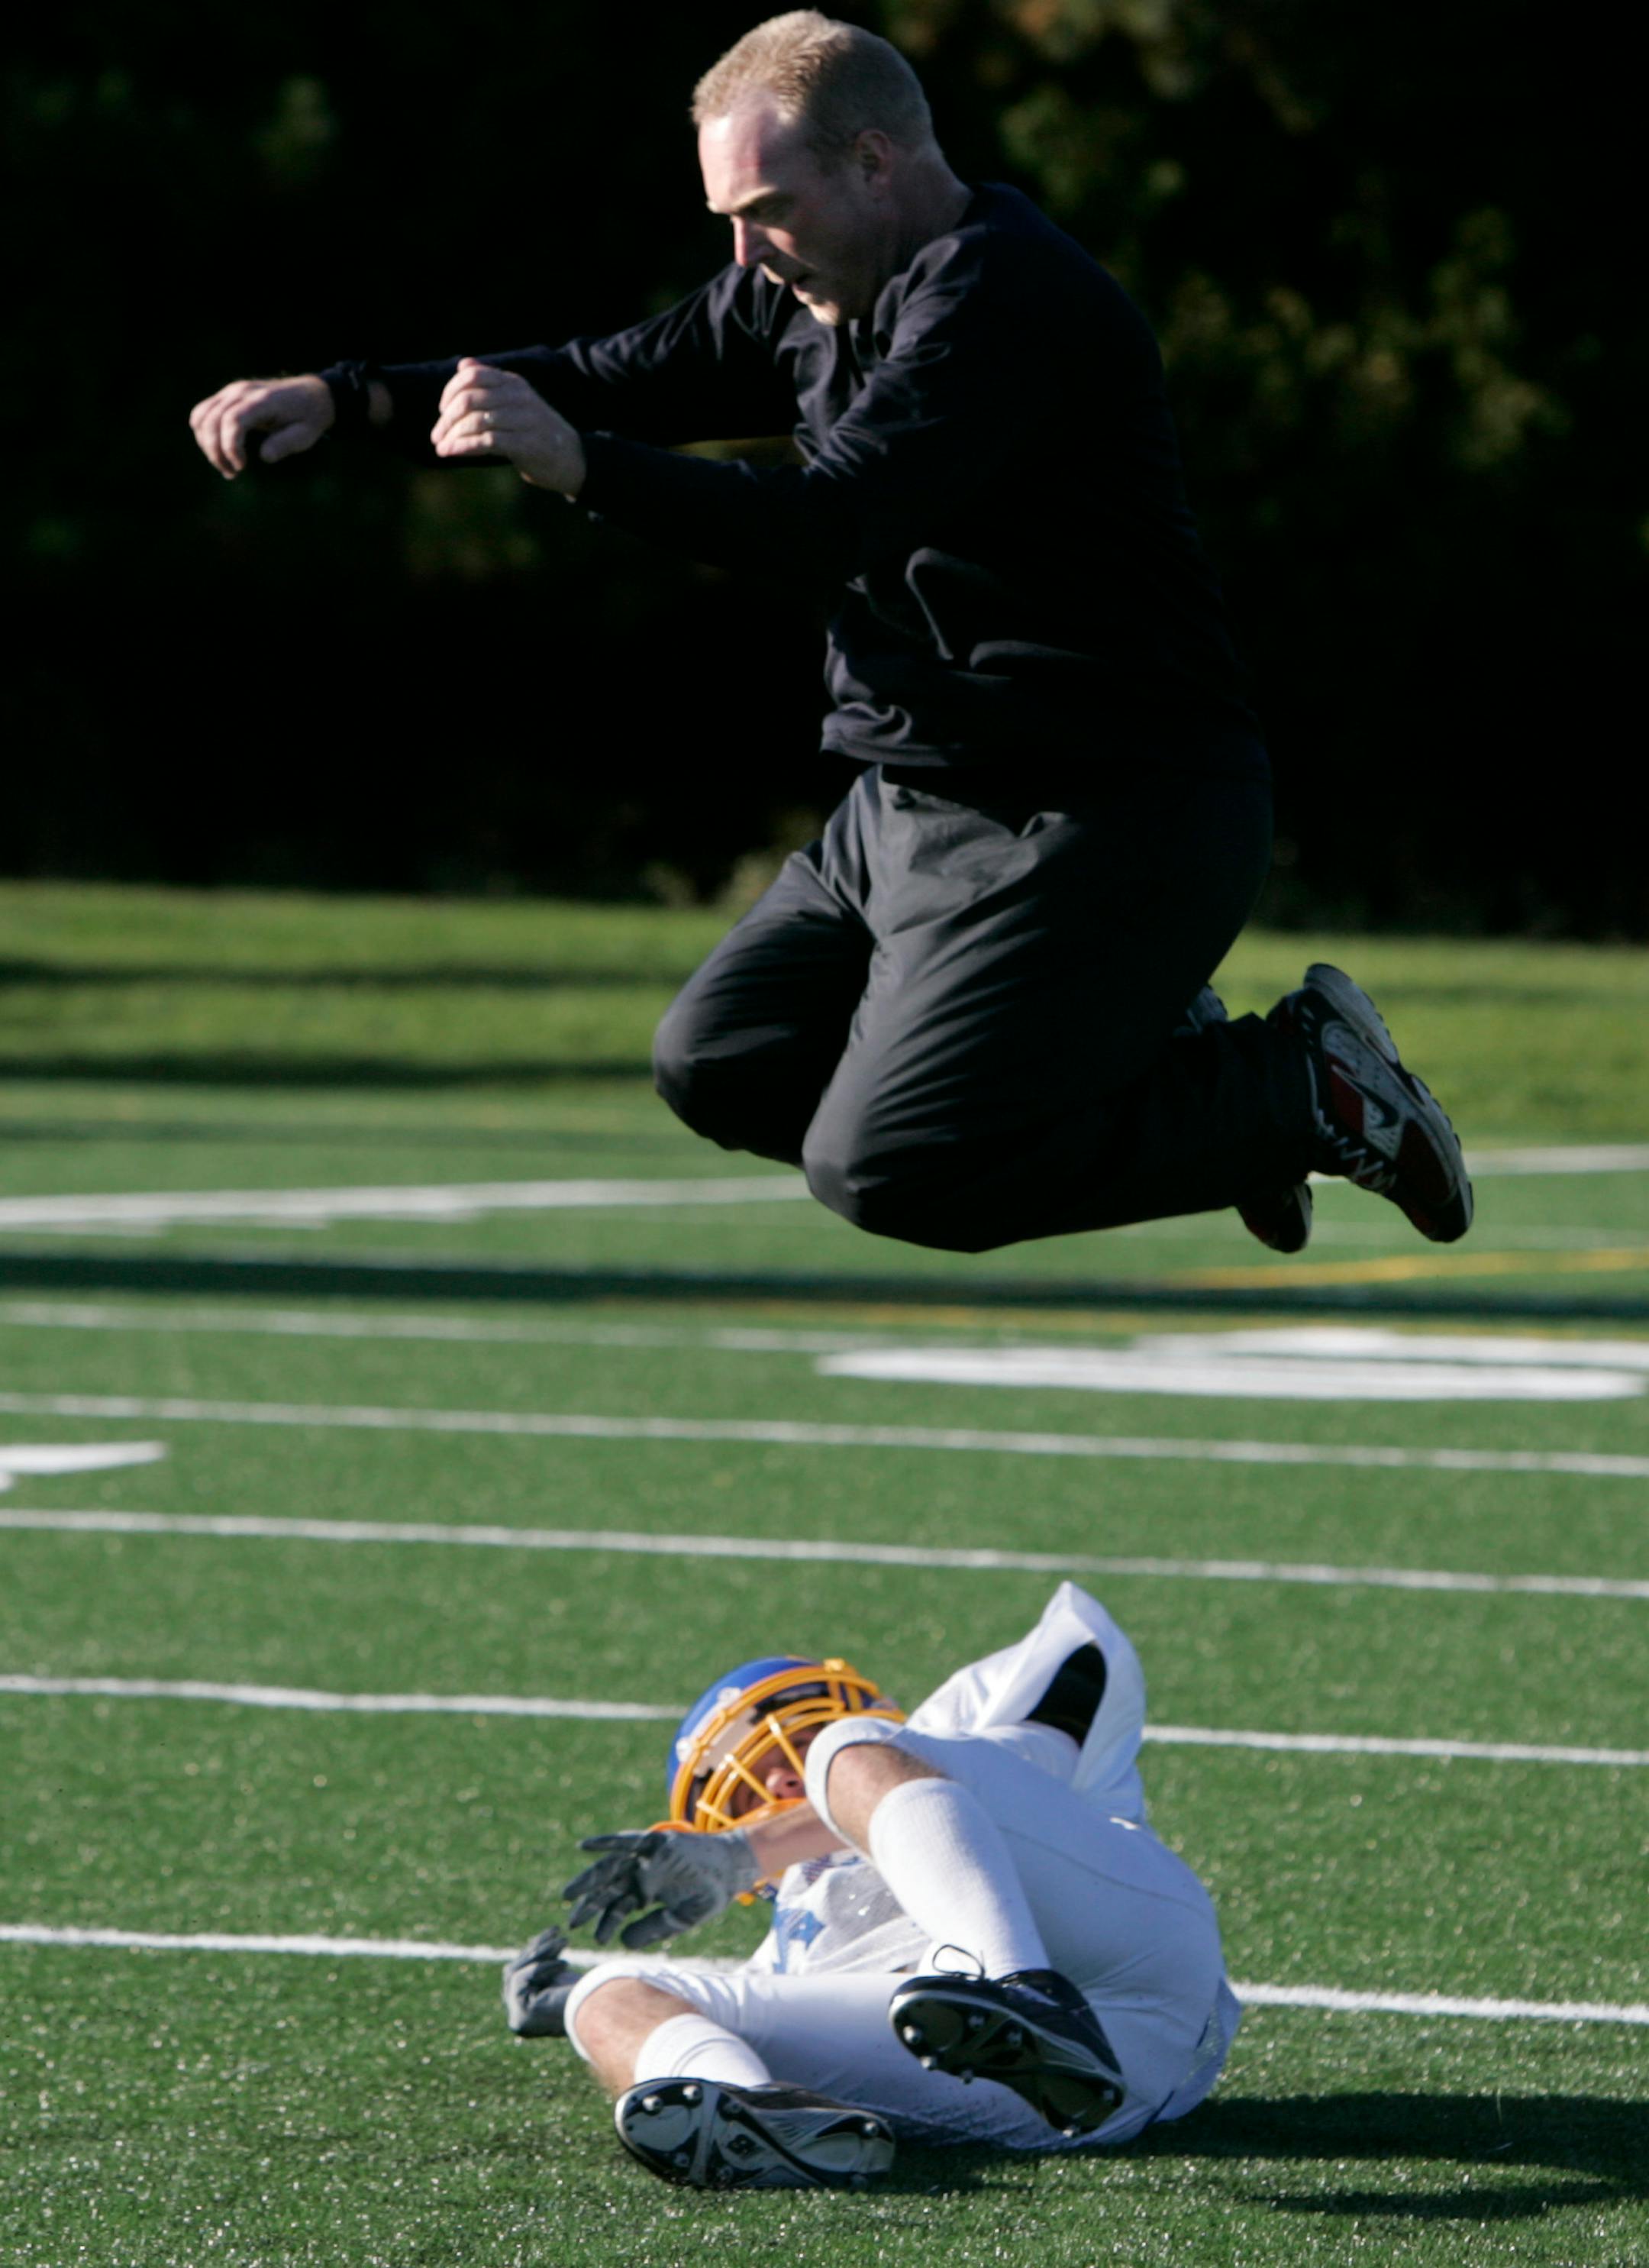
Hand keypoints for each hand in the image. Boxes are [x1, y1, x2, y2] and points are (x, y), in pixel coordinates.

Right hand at [189, 374, 334, 477]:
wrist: (311, 394)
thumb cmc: (309, 417)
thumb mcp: (306, 434)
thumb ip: (286, 444)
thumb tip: (264, 457)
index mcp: (262, 400)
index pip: (233, 420)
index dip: (230, 446)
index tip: (241, 467)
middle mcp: (241, 391)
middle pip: (212, 419)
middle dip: (215, 451)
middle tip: (231, 473)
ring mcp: (231, 391)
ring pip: (201, 416)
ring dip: (206, 444)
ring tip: (225, 466)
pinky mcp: (227, 396)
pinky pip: (203, 412)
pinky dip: (204, 433)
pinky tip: (219, 452)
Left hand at [431, 359, 585, 495]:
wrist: (571, 459)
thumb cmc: (536, 431)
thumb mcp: (515, 401)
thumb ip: (489, 384)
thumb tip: (463, 364)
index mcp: (513, 383)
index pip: (473, 375)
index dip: (450, 391)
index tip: (442, 410)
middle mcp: (519, 397)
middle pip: (470, 399)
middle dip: (447, 418)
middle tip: (437, 435)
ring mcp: (525, 420)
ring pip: (476, 421)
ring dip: (452, 436)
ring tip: (441, 447)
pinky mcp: (527, 445)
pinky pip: (487, 441)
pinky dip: (464, 447)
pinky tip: (452, 452)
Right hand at [501, 1924, 579, 2037]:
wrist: (603, 2014)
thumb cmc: (590, 1997)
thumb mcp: (559, 1977)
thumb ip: (541, 1968)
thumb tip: (533, 1946)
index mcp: (527, 2016)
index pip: (518, 1978)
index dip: (533, 1953)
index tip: (552, 1934)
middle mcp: (518, 2022)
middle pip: (512, 1974)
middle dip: (535, 1949)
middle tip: (556, 1930)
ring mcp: (518, 2020)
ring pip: (513, 1973)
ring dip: (540, 1952)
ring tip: (563, 1942)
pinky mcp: (522, 2015)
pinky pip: (520, 1980)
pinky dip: (542, 1967)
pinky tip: (564, 1964)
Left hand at [562, 1827, 758, 1948]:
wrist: (732, 1867)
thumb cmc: (709, 1894)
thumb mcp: (681, 1919)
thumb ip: (653, 1929)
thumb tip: (623, 1942)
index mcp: (646, 1893)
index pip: (619, 1908)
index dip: (607, 1923)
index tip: (596, 1939)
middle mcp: (641, 1874)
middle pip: (609, 1888)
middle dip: (590, 1905)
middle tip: (571, 1922)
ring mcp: (646, 1857)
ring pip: (611, 1867)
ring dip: (590, 1879)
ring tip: (568, 1895)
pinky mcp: (654, 1841)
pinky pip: (625, 1841)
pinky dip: (605, 1842)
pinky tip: (585, 1847)